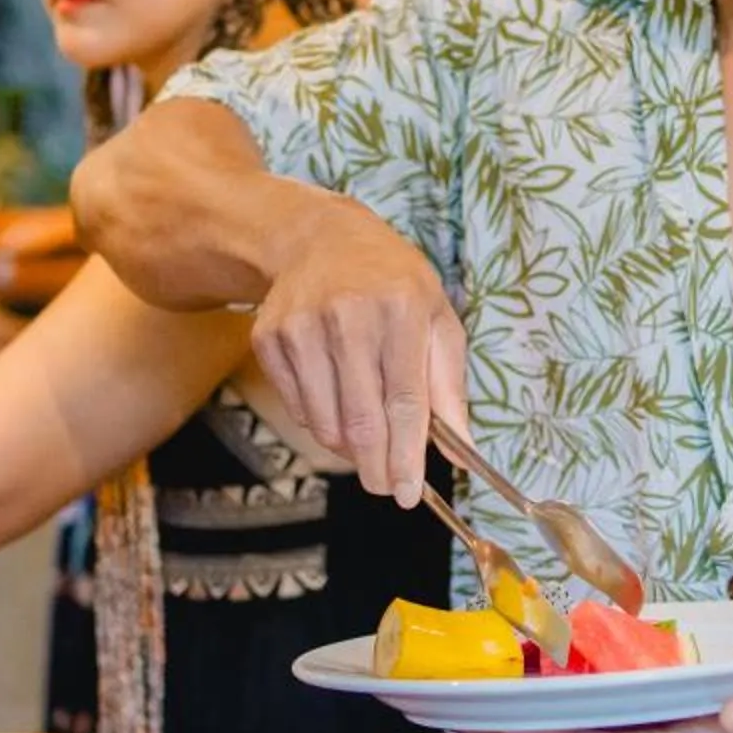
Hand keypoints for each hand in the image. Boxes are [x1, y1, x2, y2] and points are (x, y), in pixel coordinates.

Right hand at [249, 194, 463, 502]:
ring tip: (366, 442)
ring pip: (325, 422)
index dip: (406, 455)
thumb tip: (463, 453)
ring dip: (349, 448)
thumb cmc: (392, 283)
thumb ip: (450, 387)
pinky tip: (338, 407)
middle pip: (362, 420)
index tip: (408, 494)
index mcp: (401, 309)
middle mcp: (348, 316)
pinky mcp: (269, 339)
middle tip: (386, 487)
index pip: (404, 401)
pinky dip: (321, 423)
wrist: (320, 238)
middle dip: (377, 467)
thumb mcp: (437, 319)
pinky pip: (298, 408)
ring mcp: (302, 327)